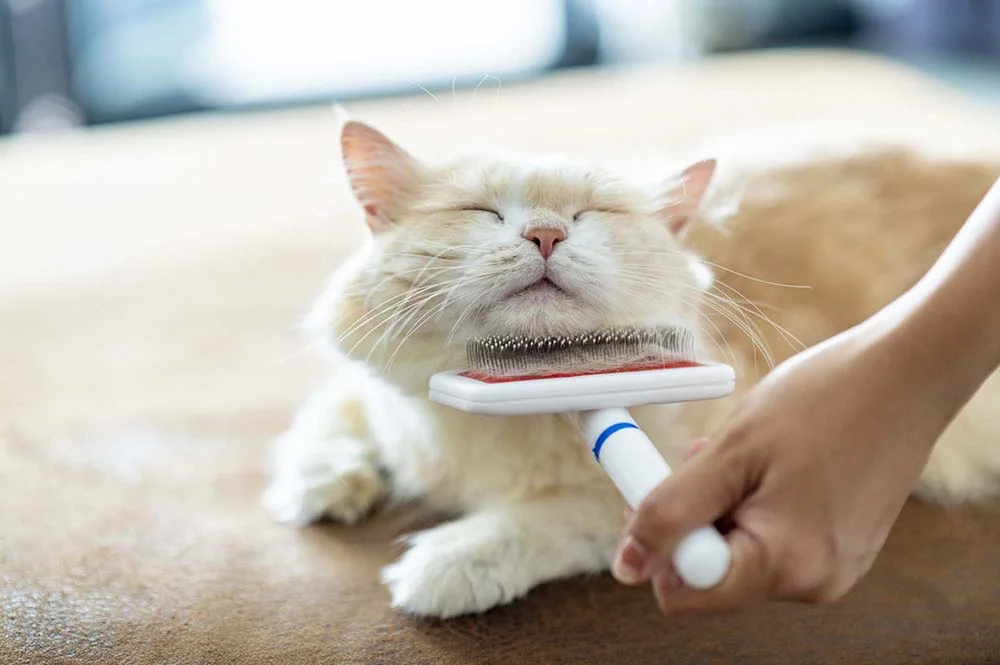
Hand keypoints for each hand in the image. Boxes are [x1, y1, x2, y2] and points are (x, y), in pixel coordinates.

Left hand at [611, 322, 956, 613]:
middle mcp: (814, 583)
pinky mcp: (841, 550)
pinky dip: (754, 505)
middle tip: (703, 458)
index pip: (682, 594)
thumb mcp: (731, 452)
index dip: (656, 544)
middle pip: (709, 574)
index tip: (657, 491)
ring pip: (738, 553)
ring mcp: (832, 569)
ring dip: (722, 506)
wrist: (907, 375)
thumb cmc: (827, 402)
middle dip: (692, 518)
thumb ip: (672, 511)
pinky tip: (771, 464)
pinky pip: (772, 541)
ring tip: (745, 453)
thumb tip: (627, 565)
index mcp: (787, 567)